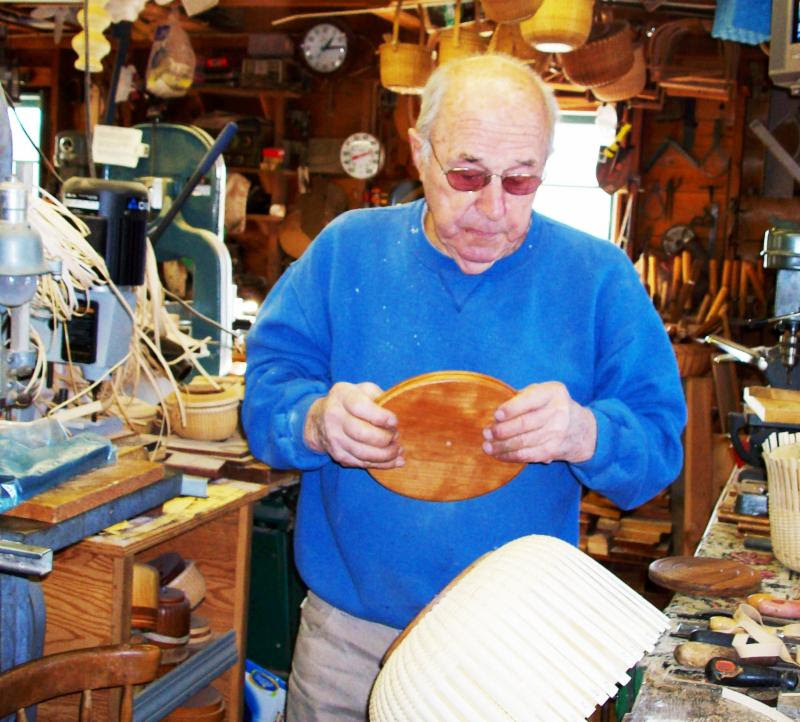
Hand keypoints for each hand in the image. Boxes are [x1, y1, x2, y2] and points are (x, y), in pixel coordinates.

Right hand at [304, 381, 403, 468]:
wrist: (319, 419)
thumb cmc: (349, 402)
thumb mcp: (362, 390)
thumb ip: (379, 396)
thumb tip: (398, 411)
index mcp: (342, 396)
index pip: (360, 407)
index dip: (380, 416)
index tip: (394, 421)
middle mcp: (334, 417)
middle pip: (362, 433)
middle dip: (385, 438)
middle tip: (396, 436)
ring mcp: (334, 438)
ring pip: (363, 453)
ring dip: (386, 454)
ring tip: (398, 449)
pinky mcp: (338, 455)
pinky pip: (362, 463)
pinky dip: (382, 464)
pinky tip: (395, 460)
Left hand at [481, 381, 596, 464]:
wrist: (579, 428)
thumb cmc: (549, 406)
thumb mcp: (541, 393)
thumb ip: (521, 398)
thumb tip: (495, 415)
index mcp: (553, 392)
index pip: (530, 400)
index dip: (512, 408)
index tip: (496, 415)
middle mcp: (559, 411)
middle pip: (526, 424)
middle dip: (503, 430)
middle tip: (486, 433)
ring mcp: (558, 432)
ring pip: (525, 442)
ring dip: (503, 446)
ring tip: (487, 446)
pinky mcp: (554, 450)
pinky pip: (529, 455)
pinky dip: (511, 456)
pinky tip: (499, 455)